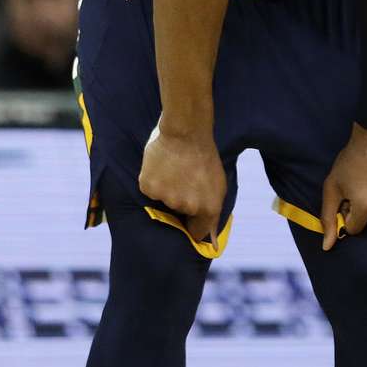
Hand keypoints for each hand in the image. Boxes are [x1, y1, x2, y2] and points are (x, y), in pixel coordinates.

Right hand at [139, 122, 225, 249]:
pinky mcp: (149, 187)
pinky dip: (153, 181)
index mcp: (208, 209)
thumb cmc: (204, 155)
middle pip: (178, 214)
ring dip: (166, 190)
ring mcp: (167, 197)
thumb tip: (209, 236)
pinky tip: (161, 167)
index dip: (192, 224)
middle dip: (179, 202)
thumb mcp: (217, 184)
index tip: (189, 216)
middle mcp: (187, 207)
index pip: (196, 233)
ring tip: (173, 170)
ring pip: (163, 201)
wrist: (186, 130)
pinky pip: (150, 191)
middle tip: (182, 181)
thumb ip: (212, 209)